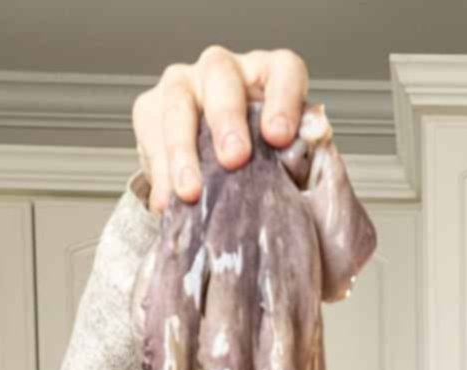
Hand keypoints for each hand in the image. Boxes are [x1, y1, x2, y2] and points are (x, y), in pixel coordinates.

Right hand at [131, 45, 309, 213]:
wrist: (217, 180)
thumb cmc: (260, 167)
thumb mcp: (288, 162)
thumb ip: (304, 156)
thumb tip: (315, 143)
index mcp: (268, 76)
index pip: (283, 72)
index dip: (283, 99)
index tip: (280, 136)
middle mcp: (224, 71)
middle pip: (222, 77)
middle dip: (227, 119)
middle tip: (234, 159)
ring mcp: (184, 85)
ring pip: (178, 103)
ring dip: (183, 150)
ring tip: (190, 191)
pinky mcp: (152, 109)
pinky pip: (151, 134)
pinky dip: (159, 172)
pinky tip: (168, 201)